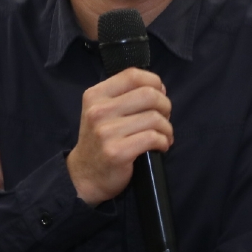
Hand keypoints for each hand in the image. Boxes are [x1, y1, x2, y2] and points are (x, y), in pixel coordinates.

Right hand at [66, 68, 172, 206]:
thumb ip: (124, 96)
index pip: (133, 75)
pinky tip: (160, 146)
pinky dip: (164, 141)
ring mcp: (106, 132)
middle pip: (148, 95)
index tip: (159, 96)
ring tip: (163, 136)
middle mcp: (98, 111)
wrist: (85, 175)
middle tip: (164, 119)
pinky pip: (152, 138)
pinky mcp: (117, 152)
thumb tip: (159, 88)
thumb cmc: (100, 141)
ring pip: (154, 118)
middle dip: (165, 106)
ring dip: (166, 128)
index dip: (154, 83)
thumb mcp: (102, 111)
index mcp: (95, 95)